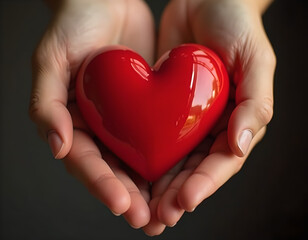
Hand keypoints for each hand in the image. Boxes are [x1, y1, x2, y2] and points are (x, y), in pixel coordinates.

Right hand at [29, 0, 154, 227]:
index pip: (87, 162)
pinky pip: (159, 138)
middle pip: (114, 170)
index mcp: (73, 122)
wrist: (107, 0)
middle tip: (150, 221)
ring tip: (170, 211)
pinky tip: (184, 176)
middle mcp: (100, 127)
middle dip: (132, 197)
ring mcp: (125, 120)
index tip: (123, 204)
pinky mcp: (148, 109)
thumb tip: (57, 146)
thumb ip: (46, 102)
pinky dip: (170, 159)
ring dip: (154, 188)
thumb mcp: (51, 58)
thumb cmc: (74, 25)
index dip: (102, 185)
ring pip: (139, 162)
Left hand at [143, 0, 275, 234]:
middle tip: (158, 218)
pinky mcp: (165, 108)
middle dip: (176, 195)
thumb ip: (255, 103)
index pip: (222, 162)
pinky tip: (129, 175)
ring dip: (157, 187)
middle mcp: (212, 126)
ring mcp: (187, 120)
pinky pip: (153, 138)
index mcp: (236, 121)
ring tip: (142, 210)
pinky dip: (143, 159)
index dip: (205, 183)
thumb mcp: (256, 60)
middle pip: (194, 169)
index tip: (184, 201)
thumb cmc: (237, 25)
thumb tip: (241, 145)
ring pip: (172, 161)